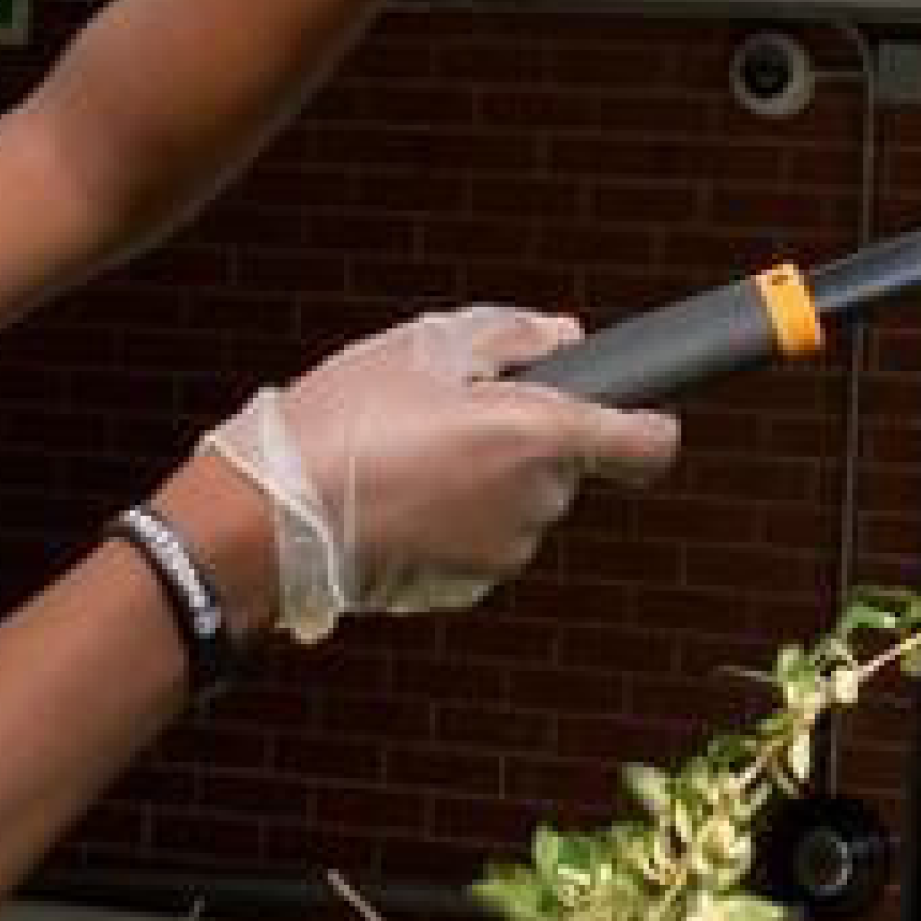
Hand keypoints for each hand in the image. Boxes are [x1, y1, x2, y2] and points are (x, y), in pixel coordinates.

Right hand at [196, 306, 681, 641]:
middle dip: (528, 437)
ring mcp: (503, 553)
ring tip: (411, 452)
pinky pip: (483, 539)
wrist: (271, 519)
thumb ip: (514, 333)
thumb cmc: (345, 420)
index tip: (635, 410)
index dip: (648, 421)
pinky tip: (400, 495)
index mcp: (540, 437)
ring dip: (488, 479)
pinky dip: (456, 517)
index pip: (648, 444)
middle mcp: (536, 504)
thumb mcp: (424, 345)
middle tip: (455, 411)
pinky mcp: (466, 586)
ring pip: (521, 503)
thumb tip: (568, 336)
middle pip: (567, 465)